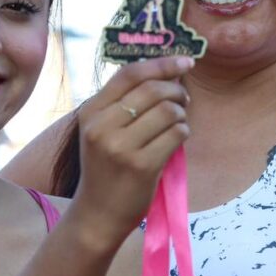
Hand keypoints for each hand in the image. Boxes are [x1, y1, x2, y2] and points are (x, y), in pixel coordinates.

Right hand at [70, 56, 192, 245]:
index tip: (185, 61)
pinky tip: (177, 140)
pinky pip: (176, 134)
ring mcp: (120, 147)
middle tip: (183, 100)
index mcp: (91, 112)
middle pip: (152, 90)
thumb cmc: (106, 169)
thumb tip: (170, 72)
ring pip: (168, 111)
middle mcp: (101, 127)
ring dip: (181, 114)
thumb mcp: (102, 131)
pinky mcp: (141, 166)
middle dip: (176, 91)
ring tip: (178, 123)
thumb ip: (125, 103)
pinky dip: (183, 133)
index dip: (161, 63)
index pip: (129, 74)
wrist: (97, 214)